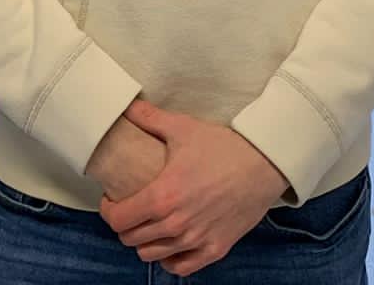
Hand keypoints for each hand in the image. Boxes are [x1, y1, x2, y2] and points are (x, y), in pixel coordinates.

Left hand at [98, 99, 289, 277]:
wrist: (265, 163)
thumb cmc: (223, 146)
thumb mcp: (183, 127)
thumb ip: (149, 118)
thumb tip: (127, 106)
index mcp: (163, 195)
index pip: (118, 219)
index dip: (109, 210)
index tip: (112, 200)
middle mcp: (176, 224)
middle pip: (131, 239)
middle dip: (124, 225)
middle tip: (130, 210)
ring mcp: (196, 240)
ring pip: (152, 255)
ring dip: (144, 242)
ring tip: (148, 226)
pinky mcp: (215, 249)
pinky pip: (181, 267)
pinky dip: (170, 260)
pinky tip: (170, 245)